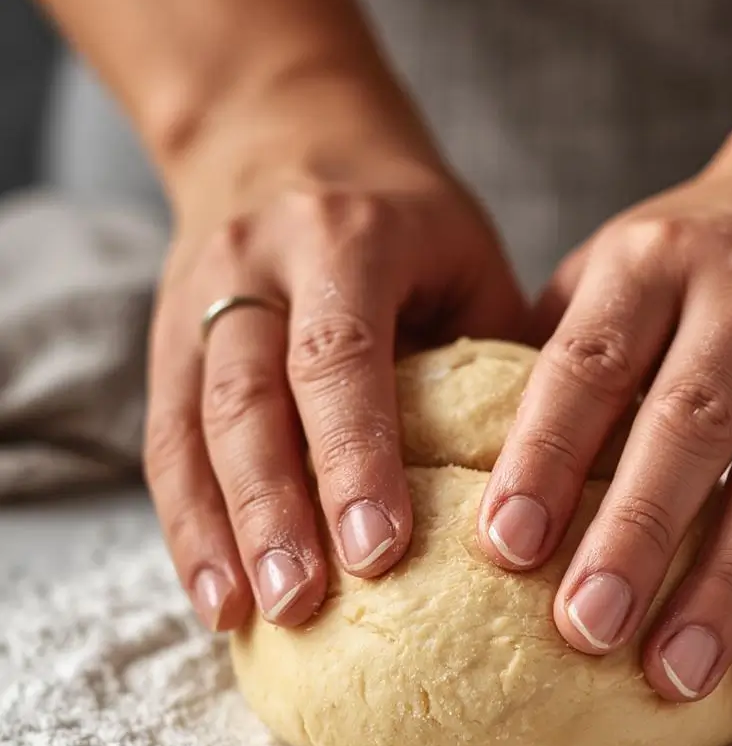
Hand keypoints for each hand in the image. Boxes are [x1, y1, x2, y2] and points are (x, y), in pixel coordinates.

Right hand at [145, 76, 527, 631]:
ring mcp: (197, 303)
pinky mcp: (164, 343)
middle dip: (274, 508)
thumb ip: (493, 354)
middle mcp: (257, 265)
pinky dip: (188, 526)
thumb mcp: (466, 255)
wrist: (279, 128)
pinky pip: (165, 444)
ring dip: (219, 530)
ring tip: (248, 616)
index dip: (356, 453)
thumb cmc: (405, 219)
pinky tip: (215, 599)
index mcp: (349, 236)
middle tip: (302, 604)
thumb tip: (552, 488)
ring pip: (193, 426)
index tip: (381, 551)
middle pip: (251, 397)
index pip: (343, 352)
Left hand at [478, 145, 731, 707]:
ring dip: (727, 590)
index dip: (545, 457)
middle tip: (585, 632)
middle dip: (636, 536)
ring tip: (675, 677)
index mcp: (653, 260)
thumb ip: (555, 360)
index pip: (589, 365)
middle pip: (691, 428)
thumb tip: (457, 486)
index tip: (502, 551)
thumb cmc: (691, 269)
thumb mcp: (615, 273)